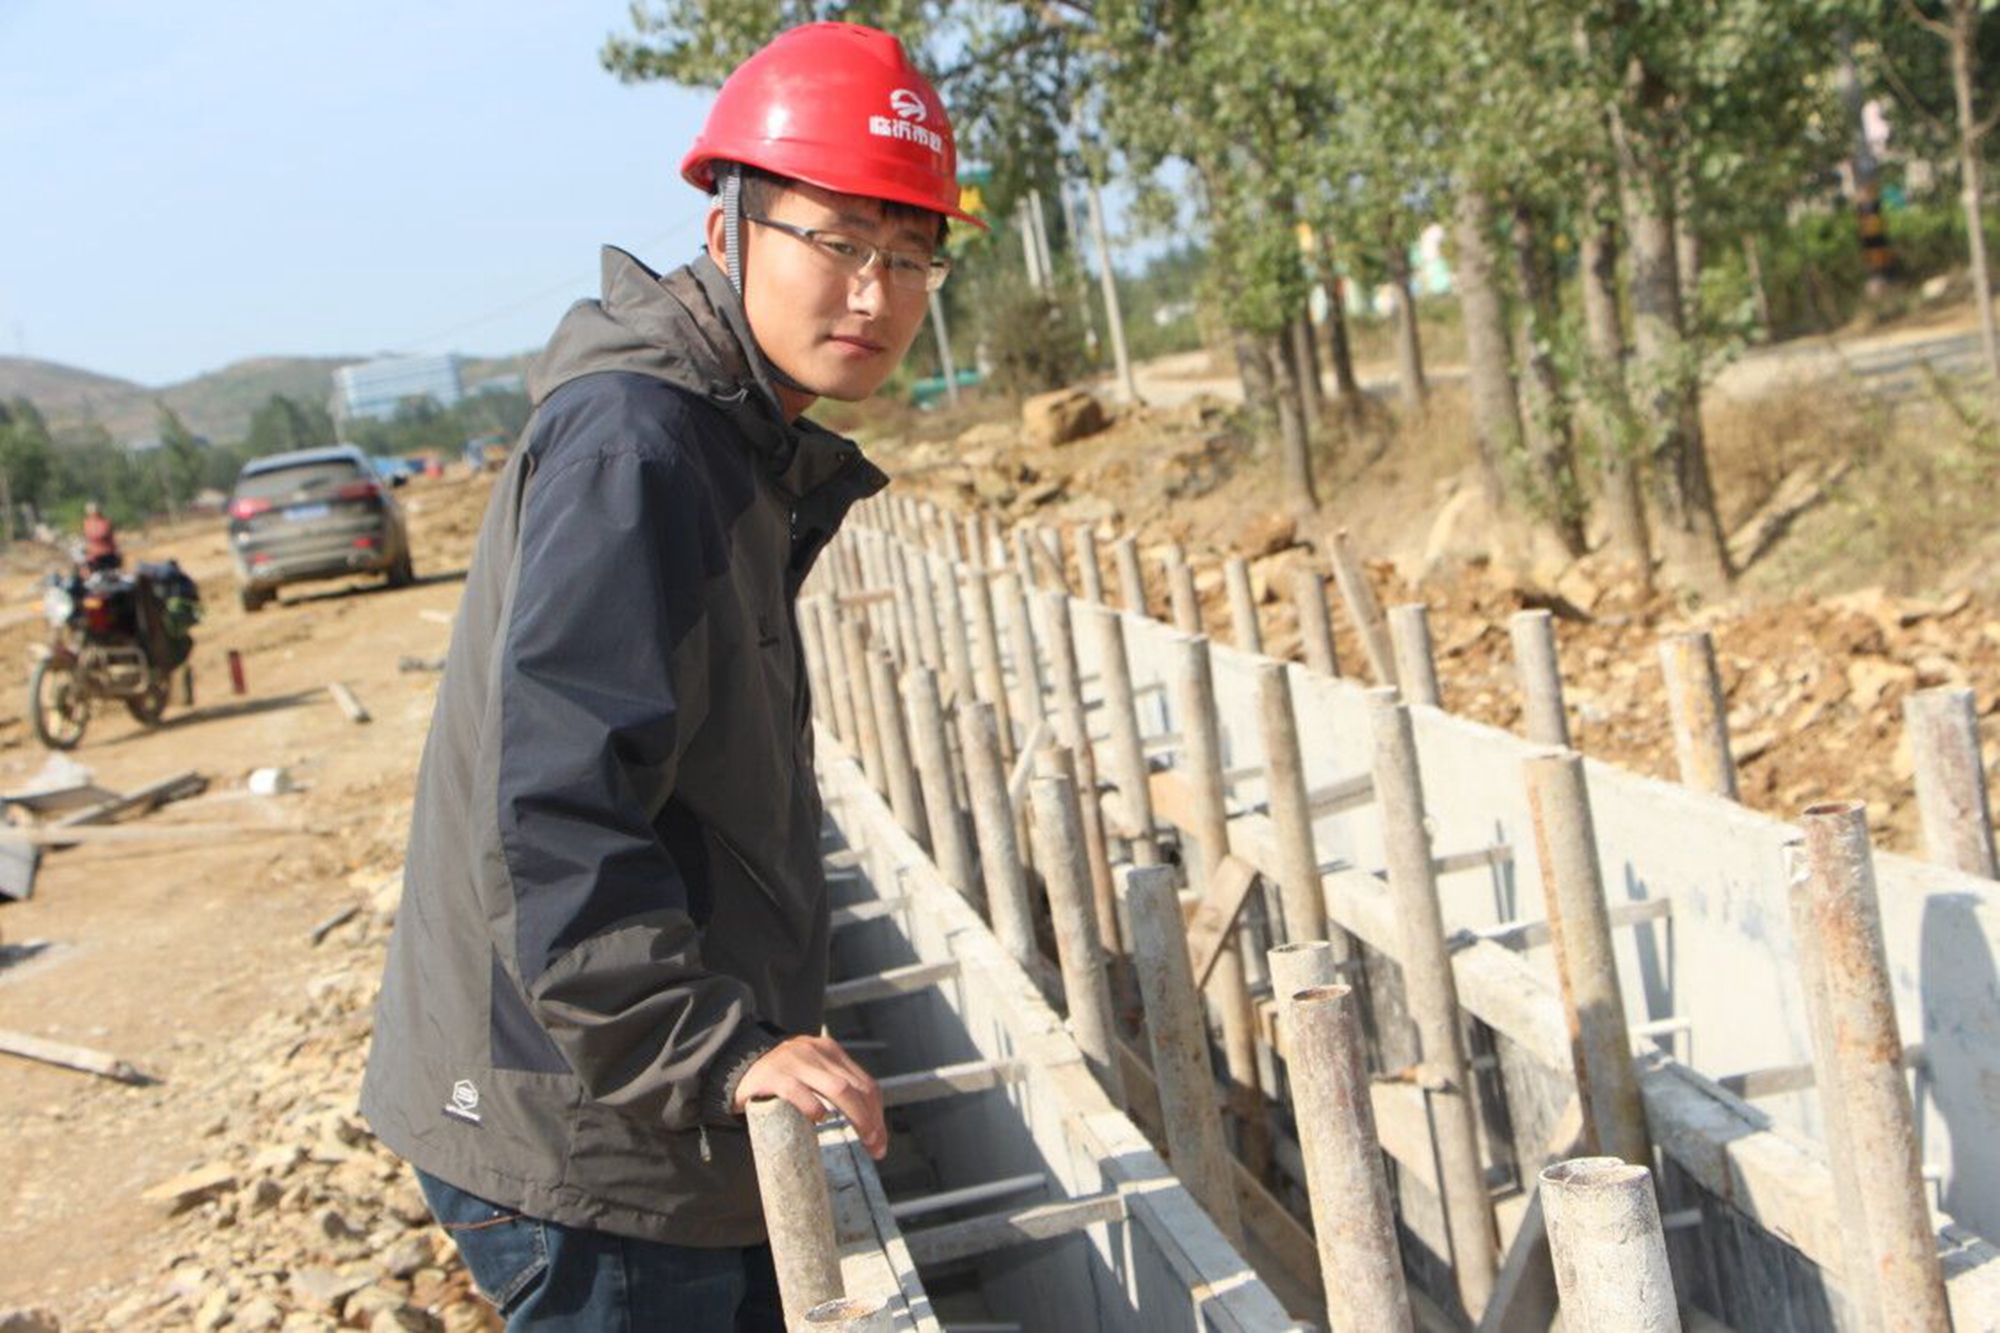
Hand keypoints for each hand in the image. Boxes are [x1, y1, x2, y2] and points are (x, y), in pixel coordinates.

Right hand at [733, 1034, 887, 1159]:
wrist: (734, 1065)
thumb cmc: (780, 1078)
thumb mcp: (811, 1072)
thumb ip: (833, 1086)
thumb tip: (867, 1122)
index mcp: (830, 1051)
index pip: (864, 1083)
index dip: (877, 1114)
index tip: (879, 1140)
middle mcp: (817, 1052)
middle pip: (857, 1088)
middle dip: (872, 1120)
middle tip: (875, 1147)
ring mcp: (796, 1062)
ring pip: (839, 1090)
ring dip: (857, 1118)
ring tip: (862, 1140)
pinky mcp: (774, 1076)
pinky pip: (799, 1092)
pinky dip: (814, 1108)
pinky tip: (820, 1120)